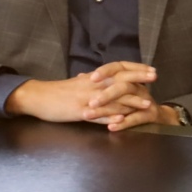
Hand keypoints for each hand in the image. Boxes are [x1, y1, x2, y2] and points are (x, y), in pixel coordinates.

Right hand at [6, 62, 160, 125]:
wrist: (36, 97)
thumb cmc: (56, 91)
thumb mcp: (75, 84)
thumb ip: (87, 82)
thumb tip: (93, 77)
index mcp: (93, 79)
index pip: (118, 70)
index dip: (135, 69)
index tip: (151, 70)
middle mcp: (92, 86)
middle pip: (119, 80)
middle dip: (139, 79)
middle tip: (155, 78)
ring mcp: (87, 100)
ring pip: (113, 100)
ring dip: (131, 102)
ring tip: (148, 104)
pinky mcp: (79, 112)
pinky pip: (98, 116)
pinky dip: (111, 118)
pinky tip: (122, 121)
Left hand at [81, 62, 180, 131]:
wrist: (160, 116)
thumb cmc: (136, 102)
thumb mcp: (119, 90)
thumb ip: (102, 83)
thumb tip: (80, 76)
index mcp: (130, 78)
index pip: (118, 68)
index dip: (106, 71)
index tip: (92, 77)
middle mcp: (139, 87)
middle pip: (123, 86)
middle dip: (106, 94)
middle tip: (90, 103)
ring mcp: (146, 100)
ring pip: (128, 102)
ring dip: (108, 110)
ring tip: (90, 116)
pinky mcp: (151, 114)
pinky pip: (136, 118)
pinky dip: (123, 123)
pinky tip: (111, 128)